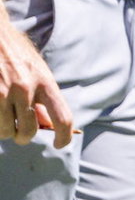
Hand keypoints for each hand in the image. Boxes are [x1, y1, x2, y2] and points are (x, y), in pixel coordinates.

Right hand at [0, 18, 71, 148]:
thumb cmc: (17, 55)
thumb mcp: (37, 72)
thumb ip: (43, 98)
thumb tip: (50, 126)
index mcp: (45, 81)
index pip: (63, 118)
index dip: (64, 137)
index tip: (60, 144)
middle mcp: (25, 88)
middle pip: (30, 132)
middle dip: (25, 136)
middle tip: (21, 130)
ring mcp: (2, 93)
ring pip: (7, 132)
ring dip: (6, 130)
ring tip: (5, 115)